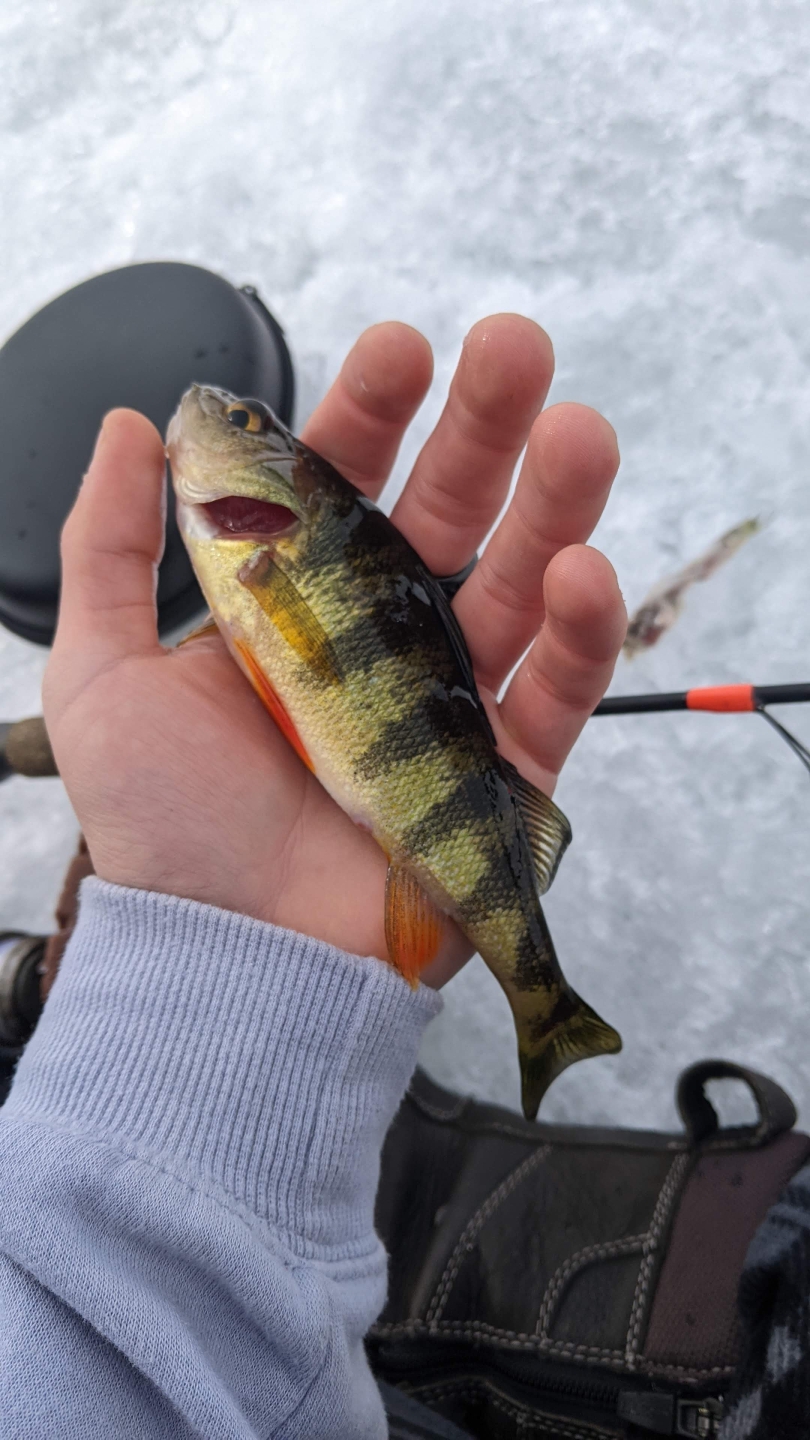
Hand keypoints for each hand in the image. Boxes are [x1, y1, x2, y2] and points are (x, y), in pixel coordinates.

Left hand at [43, 315, 625, 985]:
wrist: (216, 954)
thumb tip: (140, 422)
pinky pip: (553, 695)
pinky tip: (577, 575)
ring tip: (578, 432)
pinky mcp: (498, 773)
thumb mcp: (101, 671)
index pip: (346, 483)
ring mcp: (445, 700)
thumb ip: (107, 545)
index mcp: (295, 601)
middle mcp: (378, 637)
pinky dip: (576, 635)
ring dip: (555, 507)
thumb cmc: (158, 822)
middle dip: (484, 429)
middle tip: (515, 345)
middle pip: (448, 516)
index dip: (373, 414)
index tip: (398, 349)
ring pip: (516, 587)